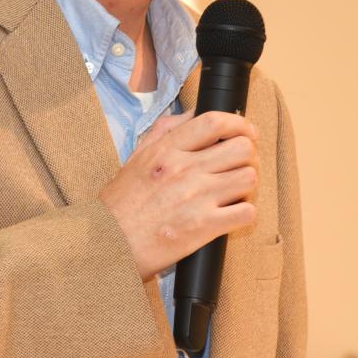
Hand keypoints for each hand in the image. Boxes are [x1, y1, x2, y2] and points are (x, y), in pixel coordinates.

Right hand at [100, 110, 259, 280]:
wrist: (109, 243)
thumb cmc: (121, 205)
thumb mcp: (136, 158)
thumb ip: (164, 132)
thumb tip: (192, 114)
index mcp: (167, 150)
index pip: (214, 121)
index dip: (239, 124)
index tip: (246, 131)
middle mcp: (184, 170)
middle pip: (241, 148)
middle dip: (248, 156)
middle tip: (242, 165)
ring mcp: (197, 198)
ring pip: (249, 178)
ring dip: (247, 185)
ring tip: (236, 191)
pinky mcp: (205, 227)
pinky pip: (246, 212)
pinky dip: (245, 213)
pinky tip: (232, 214)